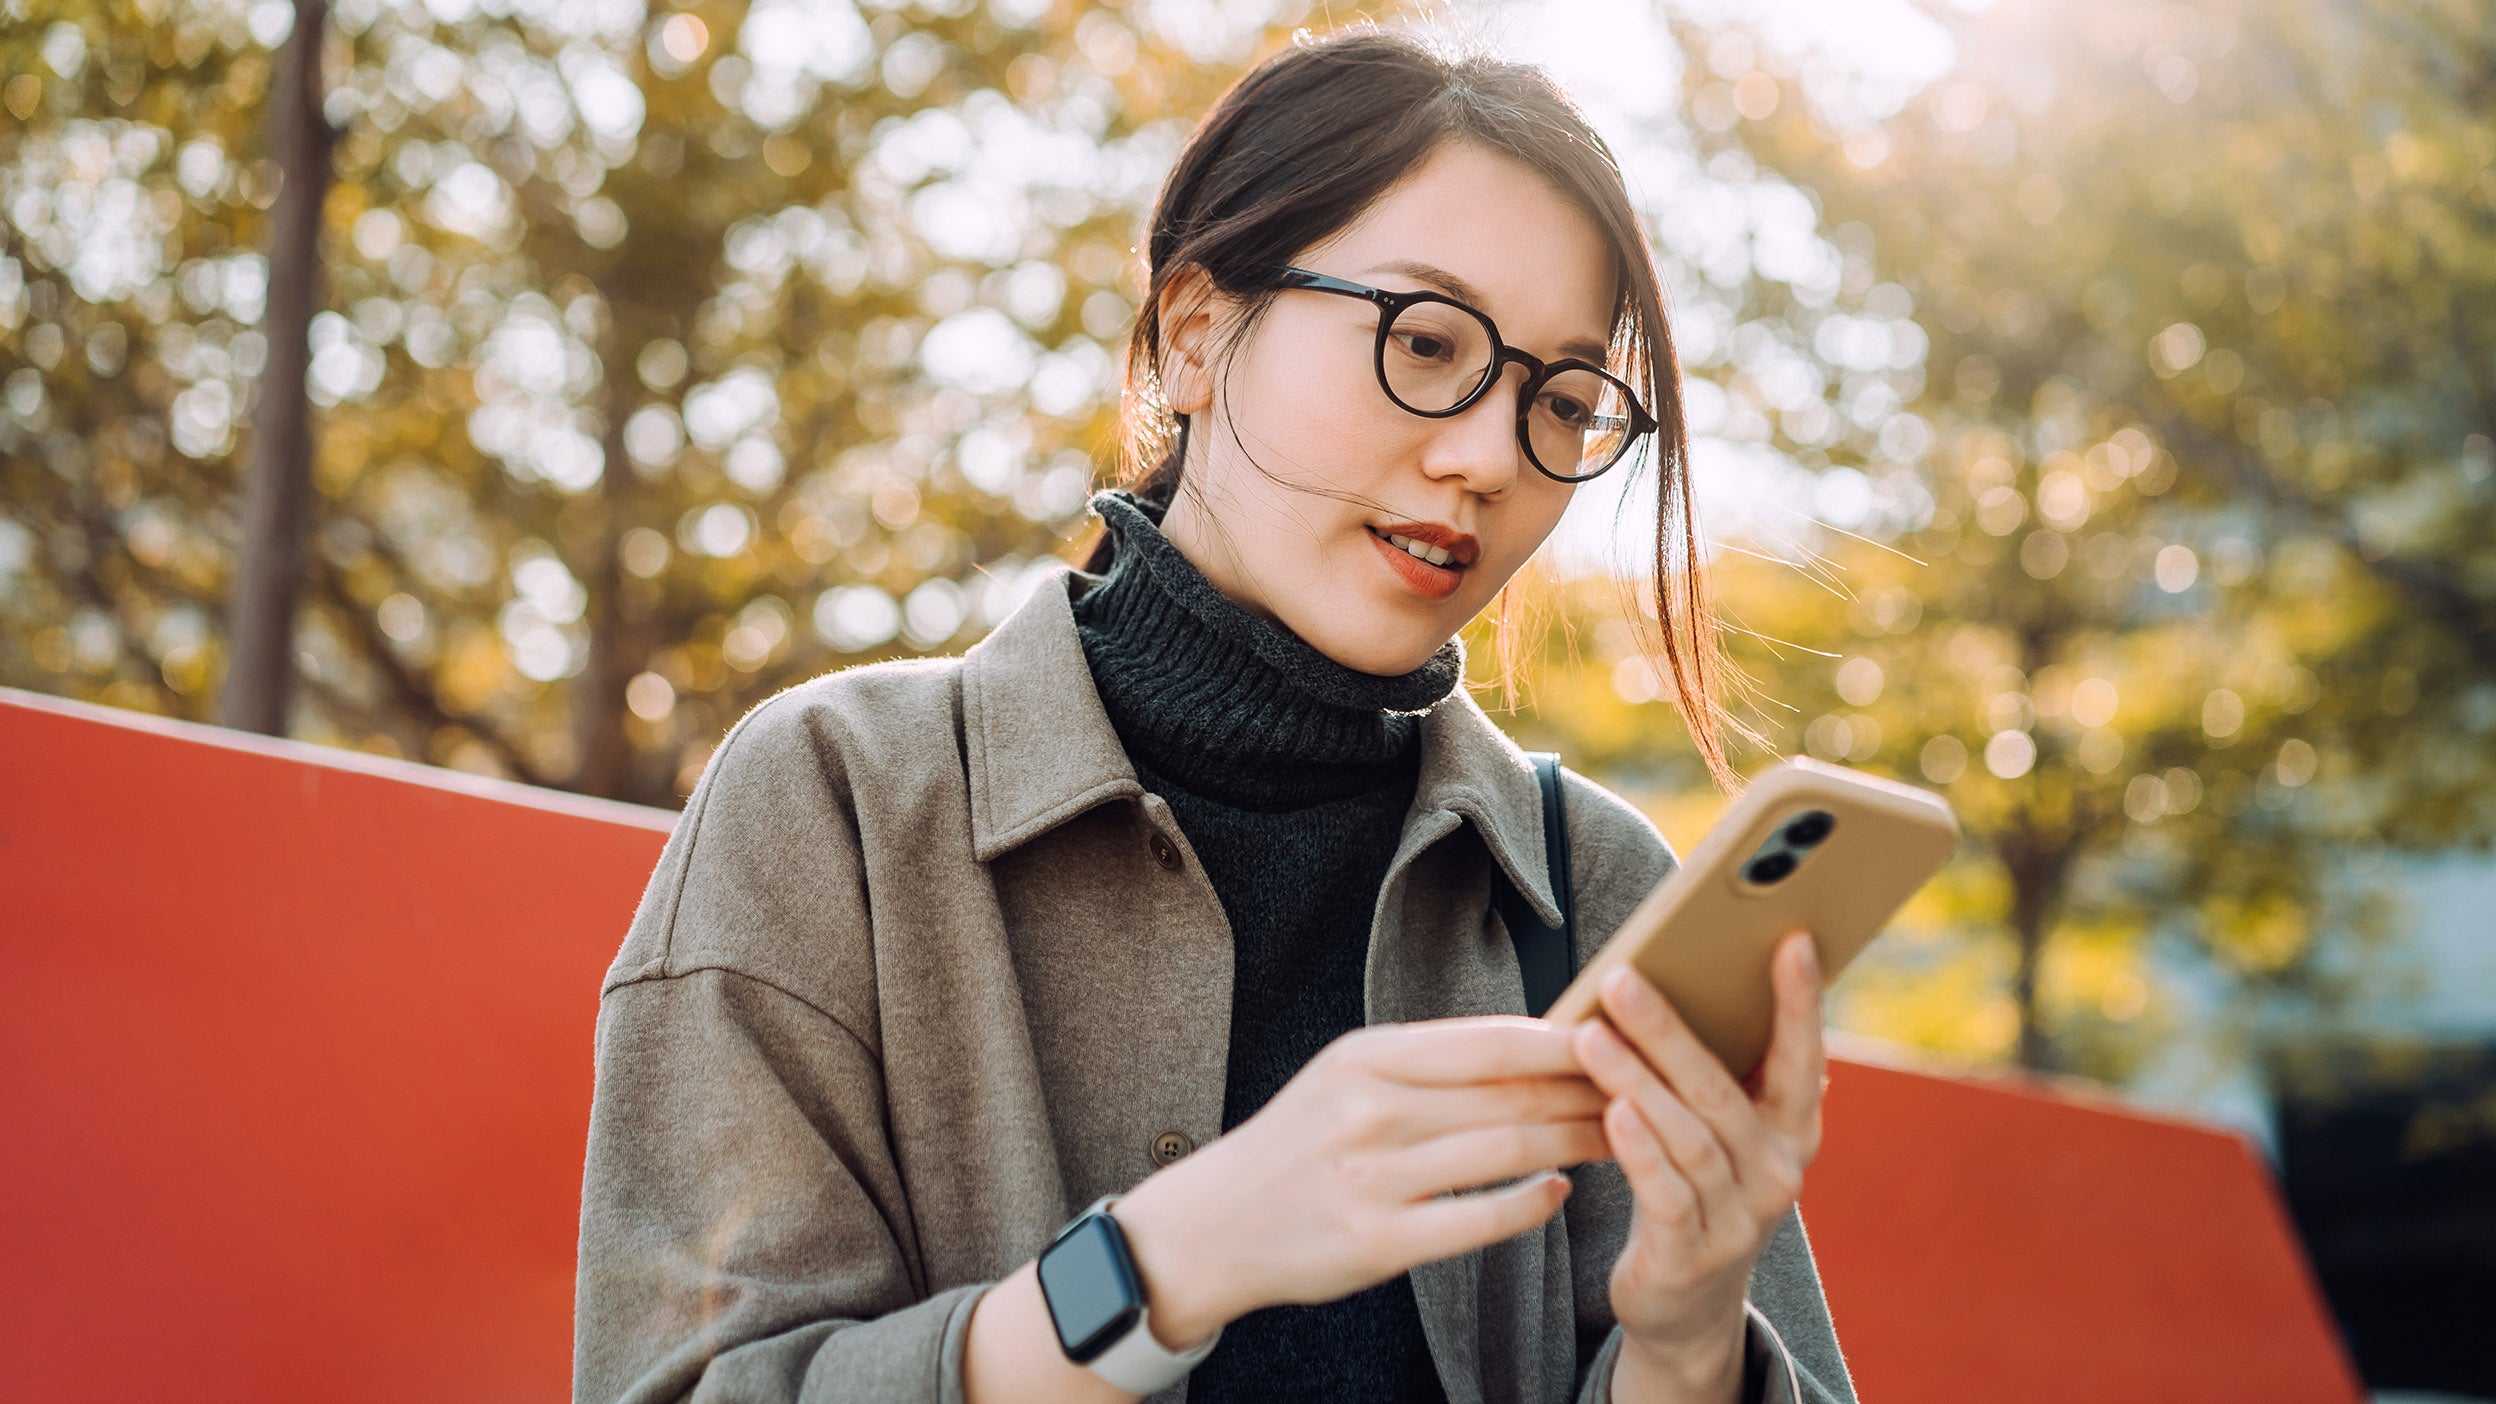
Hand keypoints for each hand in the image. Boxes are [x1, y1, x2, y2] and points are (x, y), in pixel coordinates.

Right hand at [1116, 1017, 1610, 1347]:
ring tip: (1620, 1138)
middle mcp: (1369, 1112)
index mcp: (1366, 1059)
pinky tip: (1560, 1193)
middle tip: (1645, 1092)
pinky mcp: (1377, 1242)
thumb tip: (1535, 1038)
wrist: (1213, 1224)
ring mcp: (1372, 1179)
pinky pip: (1479, 1221)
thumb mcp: (1347, 1077)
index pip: (1491, 1042)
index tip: (1623, 1040)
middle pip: (1509, 1097)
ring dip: (1575, 1145)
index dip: (1566, 1041)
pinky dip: (1531, 1205)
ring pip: (1505, 1154)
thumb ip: (1429, 1061)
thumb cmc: (1300, 1142)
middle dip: (1586, 1094)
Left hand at [1569, 932, 1826, 1394]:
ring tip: (1590, 1037)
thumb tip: (1676, 977)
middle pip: (1722, 1089)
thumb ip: (1713, 1073)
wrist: (1687, 1307)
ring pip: (1688, 1137)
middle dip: (1669, 1029)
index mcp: (1792, 1129)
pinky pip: (1666, 1194)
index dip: (1800, 1002)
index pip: (1802, 1056)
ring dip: (1636, 1082)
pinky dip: (1640, 1151)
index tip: (1792, 939)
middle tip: (1621, 978)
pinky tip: (1612, 1112)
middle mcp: (1777, 1171)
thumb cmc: (1695, 1188)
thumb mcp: (1718, 1133)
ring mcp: (1740, 1218)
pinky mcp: (1693, 1255)